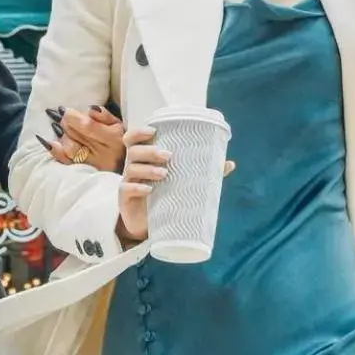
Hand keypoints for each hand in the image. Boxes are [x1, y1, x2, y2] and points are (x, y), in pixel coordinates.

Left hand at [42, 105, 124, 172]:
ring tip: (60, 127)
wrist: (128, 166)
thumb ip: (105, 115)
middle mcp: (103, 153)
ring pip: (70, 148)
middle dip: (65, 123)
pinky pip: (66, 162)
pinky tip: (48, 142)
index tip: (65, 110)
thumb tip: (90, 109)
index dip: (73, 116)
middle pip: (77, 135)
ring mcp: (93, 165)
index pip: (87, 125)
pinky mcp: (85, 173)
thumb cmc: (121, 142)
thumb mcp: (119, 125)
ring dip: (62, 135)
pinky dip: (55, 151)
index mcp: (113, 138)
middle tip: (61, 116)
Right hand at [115, 127, 235, 244]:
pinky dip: (137, 187)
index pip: (134, 139)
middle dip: (150, 151)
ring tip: (164, 174)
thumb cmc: (164, 195)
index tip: (153, 130)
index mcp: (145, 158)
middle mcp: (133, 167)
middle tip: (168, 155)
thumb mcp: (181, 183)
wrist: (149, 224)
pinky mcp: (125, 199)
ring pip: (131, 168)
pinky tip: (150, 189)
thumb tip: (229, 163)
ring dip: (148, 168)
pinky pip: (127, 188)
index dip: (139, 132)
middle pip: (134, 151)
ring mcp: (128, 182)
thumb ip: (203, 172)